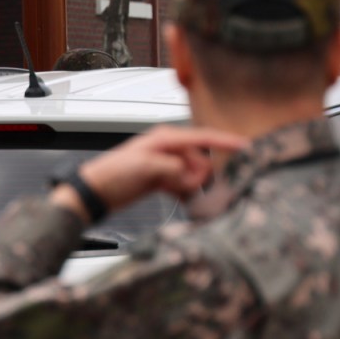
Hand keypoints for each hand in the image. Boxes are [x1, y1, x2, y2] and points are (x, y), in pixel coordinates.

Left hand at [51, 126, 247, 220]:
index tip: (245, 146)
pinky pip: (185, 185)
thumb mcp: (145, 167)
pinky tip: (181, 200)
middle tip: (183, 187)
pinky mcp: (164, 178)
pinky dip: (185, 193)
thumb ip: (174, 168)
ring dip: (191, 187)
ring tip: (178, 194)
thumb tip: (192, 176)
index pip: (203, 137)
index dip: (226, 142)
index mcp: (166, 138)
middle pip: (201, 161)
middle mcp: (169, 148)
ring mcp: (167, 163)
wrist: (94, 192)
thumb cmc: (113, 174)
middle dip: (199, 176)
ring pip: (194, 175)